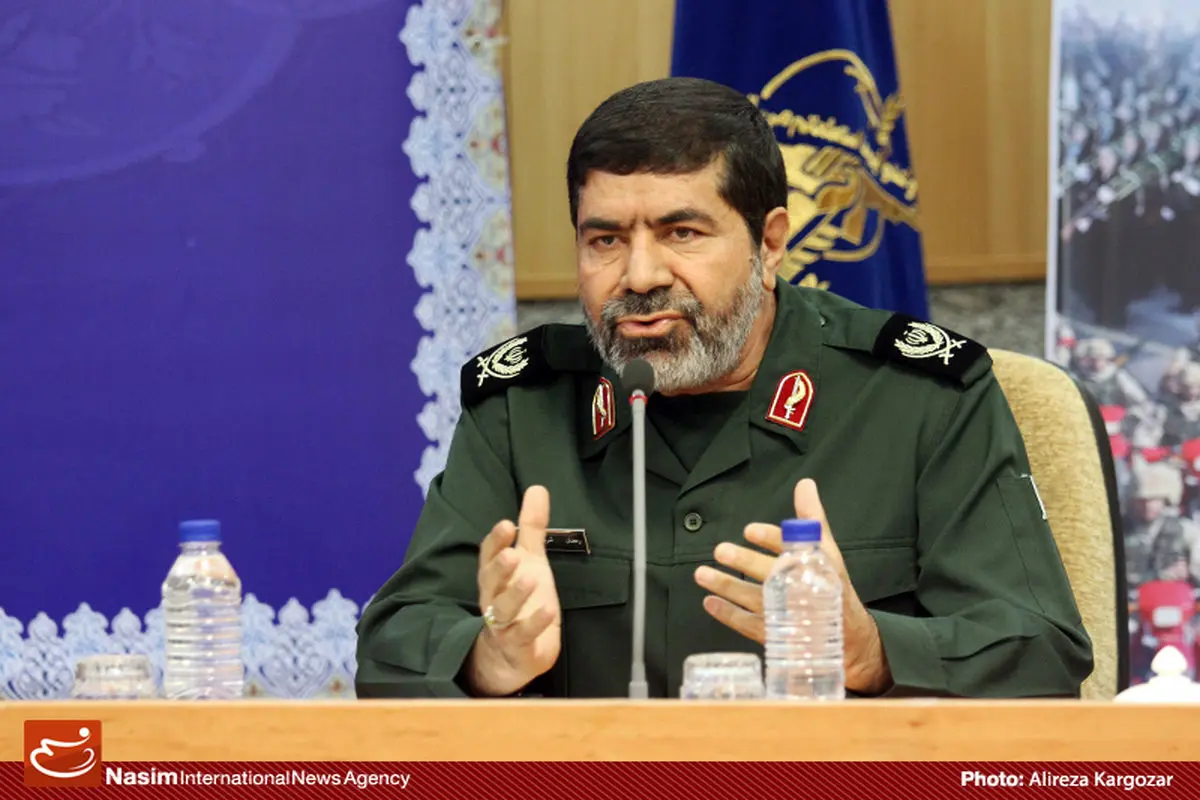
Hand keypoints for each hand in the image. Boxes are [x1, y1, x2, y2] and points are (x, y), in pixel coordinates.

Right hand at [464, 486, 561, 696]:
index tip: (506, 524)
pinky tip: (548, 610)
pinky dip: (534, 624)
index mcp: (495, 576)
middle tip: (511, 553)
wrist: (512, 655)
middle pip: (490, 582)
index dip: (495, 541)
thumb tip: (537, 488)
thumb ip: (532, 527)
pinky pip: (522, 635)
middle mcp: (493, 599)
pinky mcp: (518, 646)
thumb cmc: (521, 600)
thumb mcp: (530, 561)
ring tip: (530, 579)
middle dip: (499, 567)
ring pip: (502, 610)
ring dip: (515, 594)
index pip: (488, 556)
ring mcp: (503, 624)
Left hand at [693, 478, 892, 694]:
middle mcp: (798, 588)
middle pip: (770, 573)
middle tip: (721, 550)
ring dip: (726, 586)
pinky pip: (747, 624)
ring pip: (752, 598)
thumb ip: (811, 515)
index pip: (793, 548)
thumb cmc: (830, 583)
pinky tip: (709, 602)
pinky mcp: (774, 633)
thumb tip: (804, 484)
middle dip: (745, 561)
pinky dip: (727, 614)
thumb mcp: (826, 547)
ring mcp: (785, 613)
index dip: (771, 539)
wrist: (846, 634)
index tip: (750, 530)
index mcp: (814, 564)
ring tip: (701, 574)